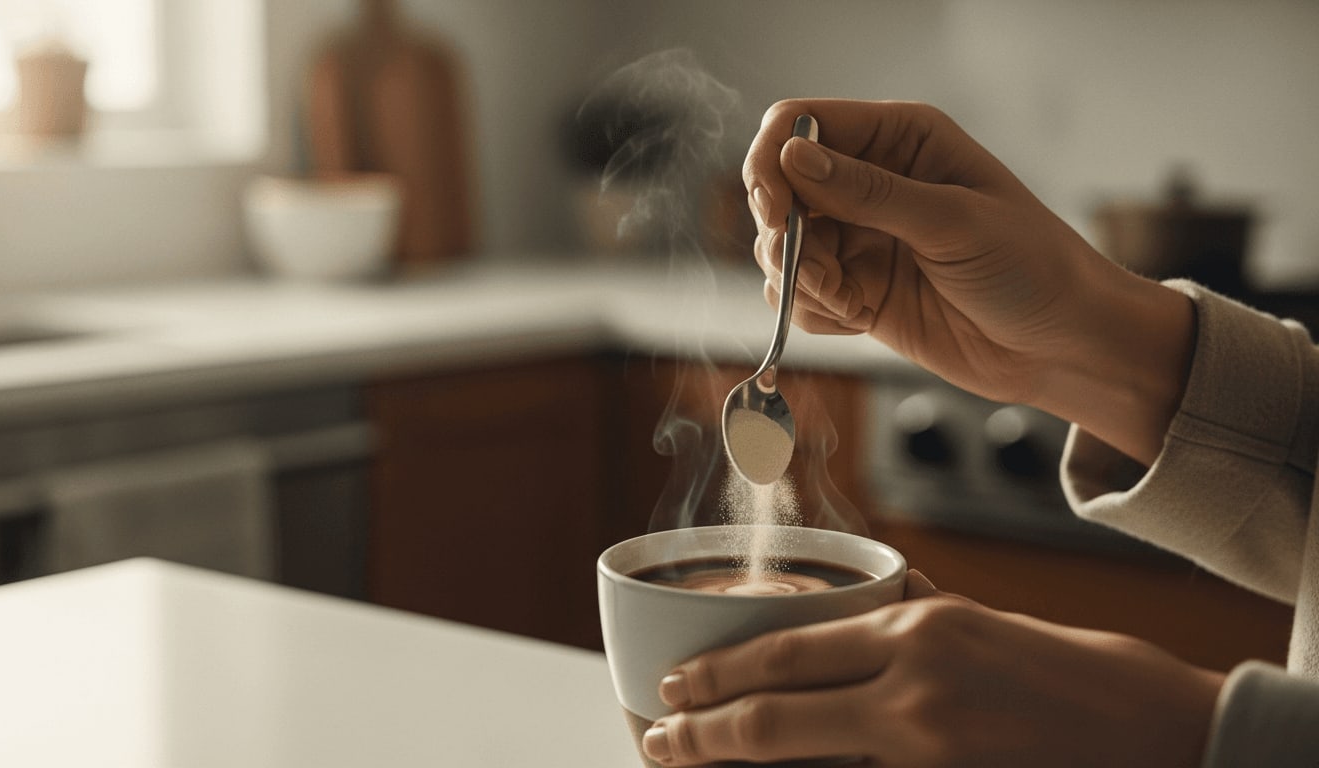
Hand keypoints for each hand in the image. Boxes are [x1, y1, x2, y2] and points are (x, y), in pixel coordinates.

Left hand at [641, 584, 1223, 766]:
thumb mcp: (993, 623)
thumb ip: (920, 613)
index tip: (673, 687)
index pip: (785, 653)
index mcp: (919, 633)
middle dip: (699, 734)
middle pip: (772, 719)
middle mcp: (913, 694)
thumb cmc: (1092, 679)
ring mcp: (929, 757)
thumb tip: (873, 594)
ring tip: (688, 767)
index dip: (716, 675)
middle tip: (658, 738)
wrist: (1178, 742)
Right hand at [743, 100, 1194, 463]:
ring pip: (780, 246)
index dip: (774, 161)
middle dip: (777, 227)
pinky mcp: (856, 292)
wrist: (1063, 347)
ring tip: (842, 297)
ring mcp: (860, 239)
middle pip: (777, 186)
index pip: (800, 124)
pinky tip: (855, 320)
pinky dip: (811, 311)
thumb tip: (792, 160)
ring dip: (793, 275)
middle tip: (799, 264)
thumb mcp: (954, 222)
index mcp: (900, 139)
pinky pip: (798, 296)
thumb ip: (869, 194)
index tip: (774, 208)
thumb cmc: (1034, 268)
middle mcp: (871, 183)